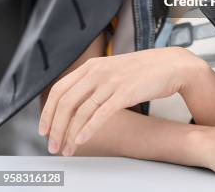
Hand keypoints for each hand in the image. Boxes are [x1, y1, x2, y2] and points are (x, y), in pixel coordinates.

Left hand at [38, 46, 196, 155]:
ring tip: (67, 149)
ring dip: (70, 134)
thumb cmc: (142, 70)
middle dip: (56, 127)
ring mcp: (111, 81)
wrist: (170, 65)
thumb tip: (75, 102)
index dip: (48, 111)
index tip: (44, 129)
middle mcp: (98, 71)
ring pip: (80, 111)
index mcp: (92, 65)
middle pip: (66, 102)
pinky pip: (100, 114)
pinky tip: (81, 140)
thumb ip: (93, 81)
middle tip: (53, 145)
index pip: (59, 89)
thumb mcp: (112, 69)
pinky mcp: (124, 93)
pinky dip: (87, 129)